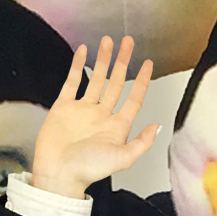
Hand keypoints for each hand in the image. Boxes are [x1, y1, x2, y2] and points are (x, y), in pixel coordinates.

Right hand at [29, 37, 157, 198]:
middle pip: (116, 83)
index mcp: (117, 126)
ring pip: (96, 78)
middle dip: (122, 62)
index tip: (148, 63)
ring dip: (103, 60)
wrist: (59, 174)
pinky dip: (77, 65)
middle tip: (128, 42)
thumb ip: (142, 142)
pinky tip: (83, 51)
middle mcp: (102, 115)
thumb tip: (158, 126)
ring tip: (108, 41)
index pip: (134, 98)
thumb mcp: (123, 158)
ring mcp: (83, 109)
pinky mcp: (64, 106)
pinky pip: (72, 81)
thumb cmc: (89, 170)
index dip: (142, 80)